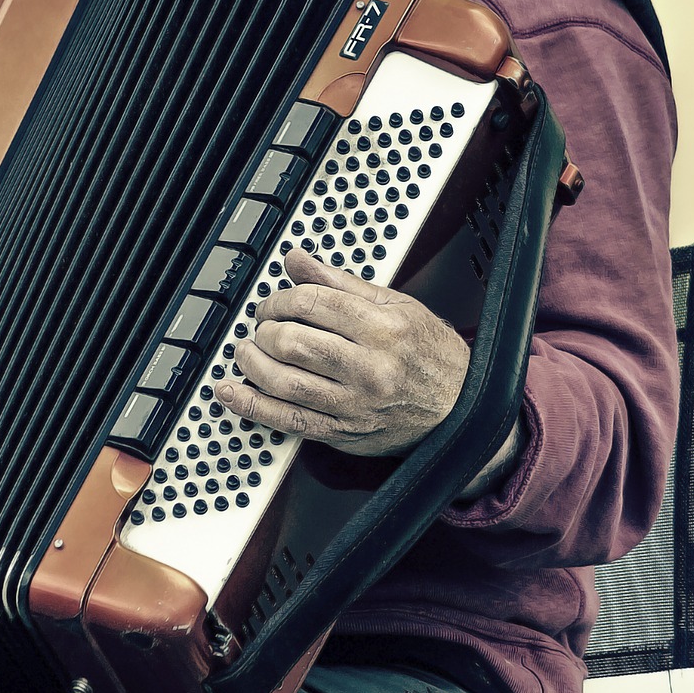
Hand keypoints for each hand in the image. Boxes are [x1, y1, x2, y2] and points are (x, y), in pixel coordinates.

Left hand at [216, 248, 469, 457]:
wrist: (463, 412)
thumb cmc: (430, 355)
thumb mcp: (396, 306)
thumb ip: (340, 283)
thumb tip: (297, 260)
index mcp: (384, 329)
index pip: (314, 303)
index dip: (284, 297)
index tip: (277, 299)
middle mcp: (370, 368)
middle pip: (294, 342)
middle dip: (266, 327)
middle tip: (264, 322)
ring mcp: (355, 405)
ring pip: (284, 381)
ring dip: (253, 361)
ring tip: (247, 349)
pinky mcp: (343, 433)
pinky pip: (288, 420)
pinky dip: (252, 405)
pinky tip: (231, 391)